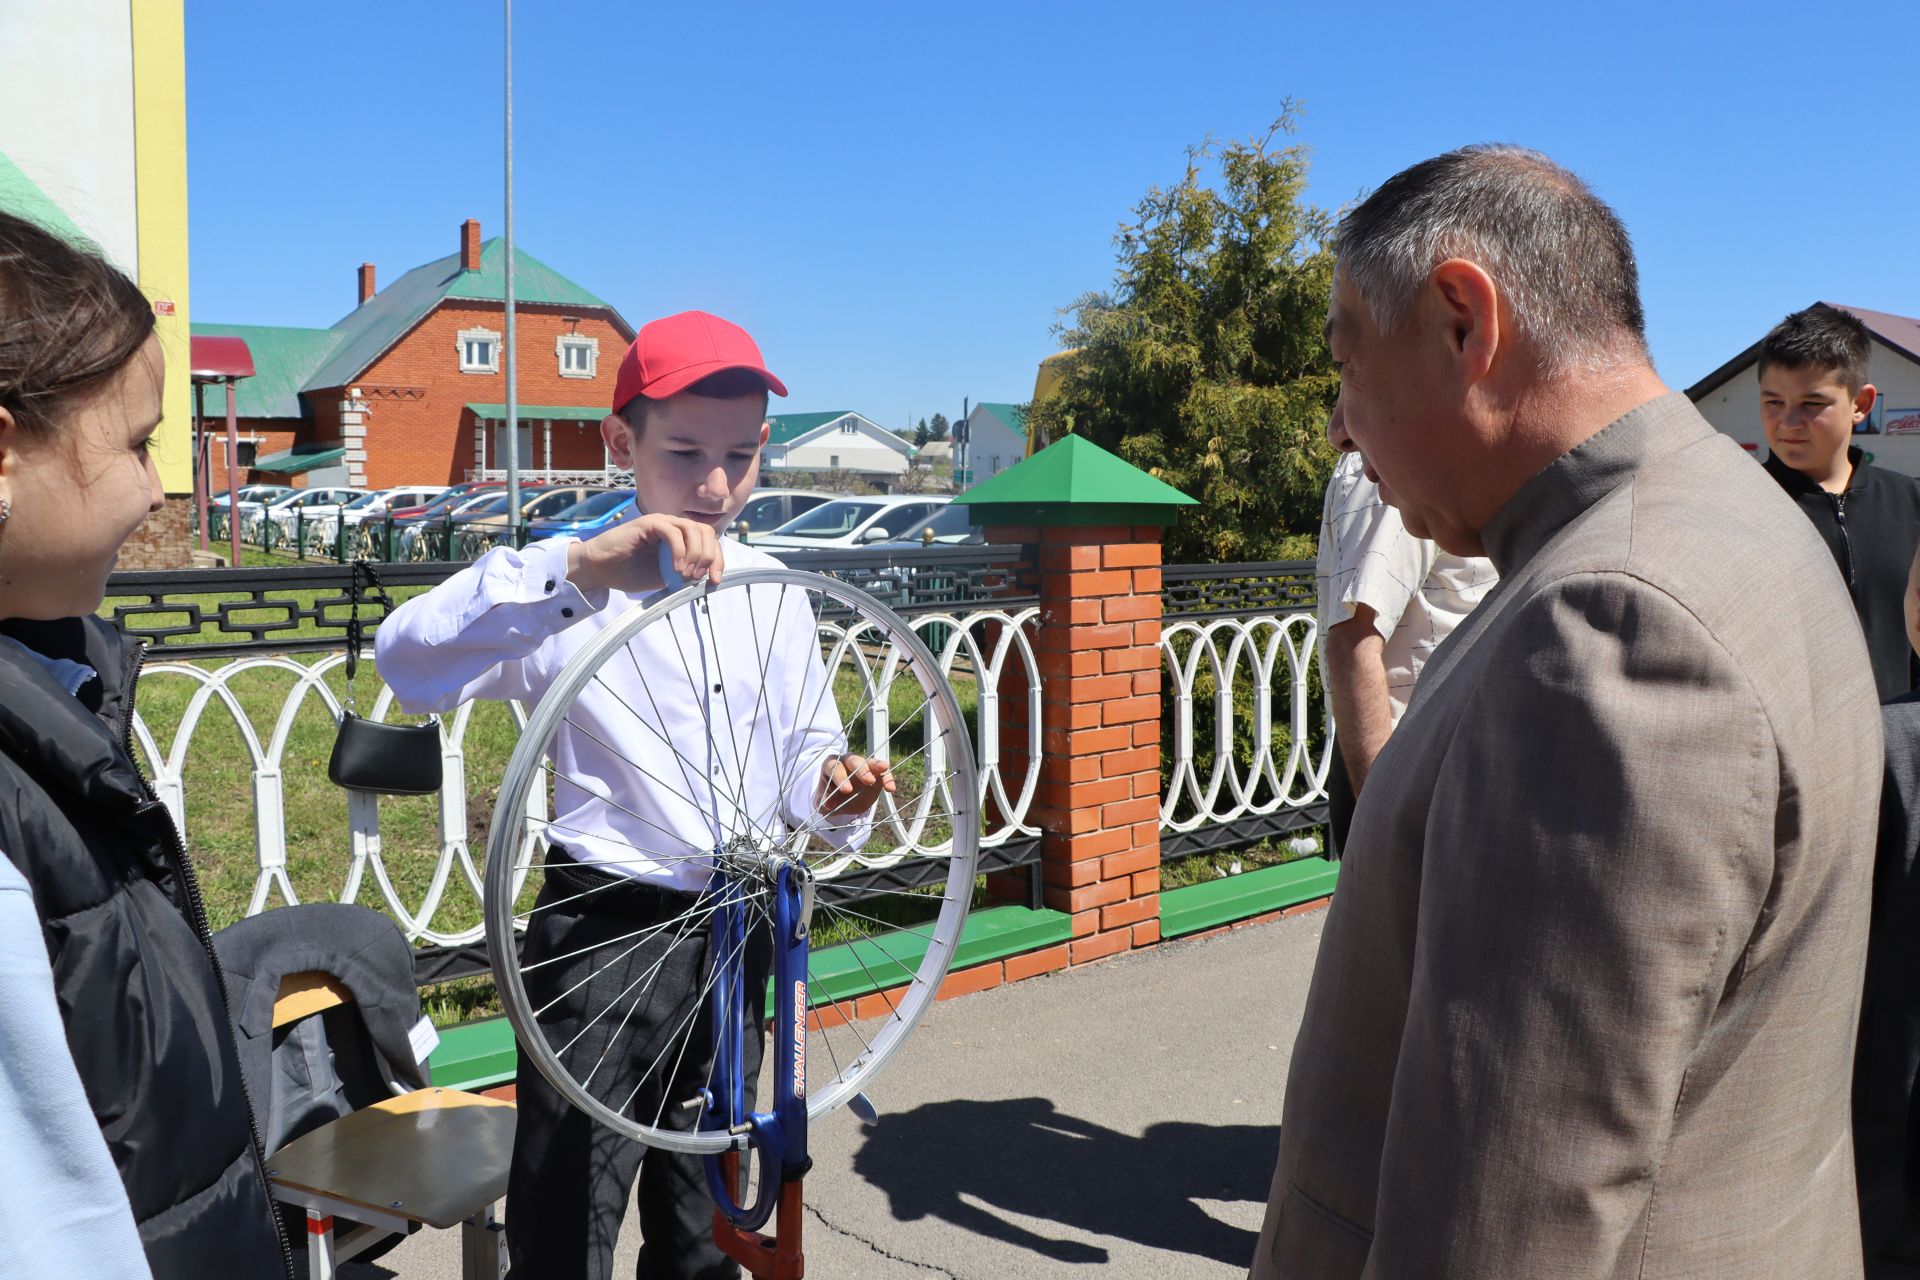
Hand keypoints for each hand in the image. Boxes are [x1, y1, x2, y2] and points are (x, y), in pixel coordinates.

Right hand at [566, 513, 722, 595]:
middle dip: (710, 556)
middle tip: (698, 577)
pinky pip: (672, 531)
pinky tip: (676, 567)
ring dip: (696, 553)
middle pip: (706, 532)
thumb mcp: (666, 578)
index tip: (715, 581)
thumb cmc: (630, 572)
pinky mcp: (648, 523)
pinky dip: (679, 549)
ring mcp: (661, 523)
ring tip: (687, 573)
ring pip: (693, 529)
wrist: (600, 570)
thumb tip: (706, 579)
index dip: (718, 560)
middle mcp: (674, 526)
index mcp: (681, 538)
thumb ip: (685, 575)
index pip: (710, 541)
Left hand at [816, 753, 894, 819]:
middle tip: (868, 781)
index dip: (840, 777)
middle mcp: (846, 761)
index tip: (846, 791)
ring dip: (877, 765)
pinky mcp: (875, 774)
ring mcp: (862, 766)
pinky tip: (890, 788)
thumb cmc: (830, 798)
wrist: (841, 801)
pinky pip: (883, 774)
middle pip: (854, 760)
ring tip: (884, 768)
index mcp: (831, 765)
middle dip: (861, 769)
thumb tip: (827, 805)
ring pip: (870, 762)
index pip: (834, 767)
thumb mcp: (824, 802)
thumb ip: (824, 802)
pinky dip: (888, 779)